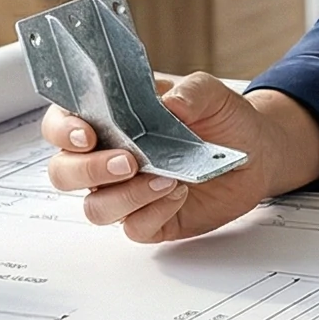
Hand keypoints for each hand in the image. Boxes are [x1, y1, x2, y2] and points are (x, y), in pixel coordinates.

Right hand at [41, 75, 318, 243]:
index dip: (62, 130)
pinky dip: (154, 213)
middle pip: (64, 172)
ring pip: (95, 207)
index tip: (85, 134)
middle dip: (88, 170)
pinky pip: (133, 228)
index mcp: (108, 119)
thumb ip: (191, 91)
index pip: (61, 125)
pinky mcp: (149, 220)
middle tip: (128, 162)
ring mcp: (125, 192)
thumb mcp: (212, 93)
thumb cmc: (223, 118)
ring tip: (166, 179)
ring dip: (124, 196)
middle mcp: (106, 157)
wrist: (257, 152)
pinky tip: (179, 193)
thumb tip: (169, 103)